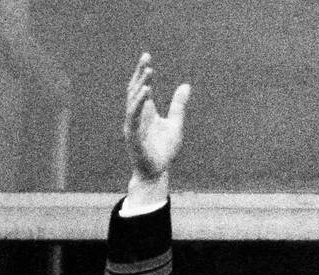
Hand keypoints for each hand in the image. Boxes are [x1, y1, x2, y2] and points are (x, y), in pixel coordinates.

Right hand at [124, 53, 190, 185]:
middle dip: (139, 74)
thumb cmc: (164, 151)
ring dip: (140, 85)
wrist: (157, 173)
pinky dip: (138, 103)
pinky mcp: (132, 137)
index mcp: (145, 113)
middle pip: (134, 90)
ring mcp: (132, 126)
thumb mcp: (175, 124)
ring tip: (149, 71)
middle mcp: (136, 117)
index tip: (147, 58)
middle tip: (146, 57)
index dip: (143, 73)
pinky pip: (133, 117)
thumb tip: (186, 85)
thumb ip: (178, 105)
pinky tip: (146, 91)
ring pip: (133, 101)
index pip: (142, 88)